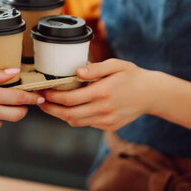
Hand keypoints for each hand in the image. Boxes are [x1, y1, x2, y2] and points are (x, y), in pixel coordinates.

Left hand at [38, 58, 155, 130]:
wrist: (152, 94)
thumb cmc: (132, 75)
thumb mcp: (116, 65)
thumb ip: (96, 68)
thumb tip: (77, 72)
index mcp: (102, 92)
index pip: (70, 99)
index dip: (53, 97)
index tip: (43, 92)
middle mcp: (103, 109)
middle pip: (68, 114)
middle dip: (50, 109)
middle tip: (39, 102)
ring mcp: (106, 120)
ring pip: (76, 122)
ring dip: (60, 115)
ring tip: (50, 106)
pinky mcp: (109, 126)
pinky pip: (86, 124)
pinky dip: (75, 118)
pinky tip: (69, 109)